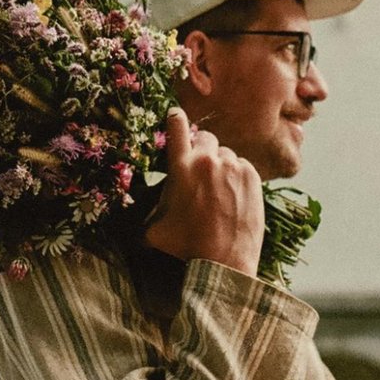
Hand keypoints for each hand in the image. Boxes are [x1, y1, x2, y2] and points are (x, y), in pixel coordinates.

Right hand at [145, 107, 264, 276]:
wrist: (223, 264)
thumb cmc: (184, 248)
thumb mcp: (153, 229)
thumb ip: (145, 210)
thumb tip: (127, 210)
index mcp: (181, 167)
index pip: (176, 126)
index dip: (175, 119)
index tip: (176, 115)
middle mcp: (208, 161)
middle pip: (205, 137)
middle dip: (201, 150)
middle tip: (200, 171)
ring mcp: (233, 167)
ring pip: (225, 154)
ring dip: (220, 166)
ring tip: (218, 191)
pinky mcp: (252, 177)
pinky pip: (243, 166)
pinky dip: (237, 176)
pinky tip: (233, 197)